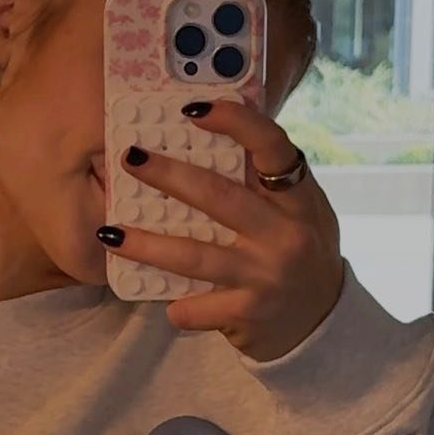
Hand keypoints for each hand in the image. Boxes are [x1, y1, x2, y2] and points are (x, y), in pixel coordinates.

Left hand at [101, 98, 345, 363]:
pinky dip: (178, 307)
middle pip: (218, 196)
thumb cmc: (301, 257)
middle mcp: (285, 234)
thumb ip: (268, 184)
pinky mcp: (250, 313)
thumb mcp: (302, 214)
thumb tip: (212, 138)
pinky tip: (166, 304)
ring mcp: (267, 275)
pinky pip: (198, 307)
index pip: (271, 147)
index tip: (193, 109)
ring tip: (110, 233)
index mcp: (298, 200)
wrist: (324, 325)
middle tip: (130, 159)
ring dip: (146, 244)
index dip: (235, 122)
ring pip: (194, 255)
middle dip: (168, 175)